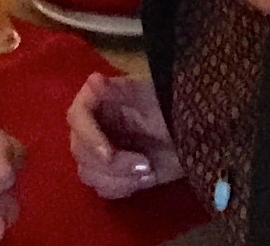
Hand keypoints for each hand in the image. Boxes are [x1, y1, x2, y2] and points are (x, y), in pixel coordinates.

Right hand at [67, 73, 183, 198]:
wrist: (193, 132)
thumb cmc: (167, 106)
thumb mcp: (146, 93)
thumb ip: (119, 89)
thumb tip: (95, 81)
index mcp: (94, 101)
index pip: (76, 119)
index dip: (89, 138)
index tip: (109, 154)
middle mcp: (90, 127)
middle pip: (80, 152)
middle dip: (113, 164)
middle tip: (145, 164)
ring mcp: (98, 153)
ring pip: (89, 174)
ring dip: (119, 178)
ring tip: (148, 171)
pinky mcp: (111, 174)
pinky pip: (103, 188)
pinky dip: (124, 187)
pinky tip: (146, 178)